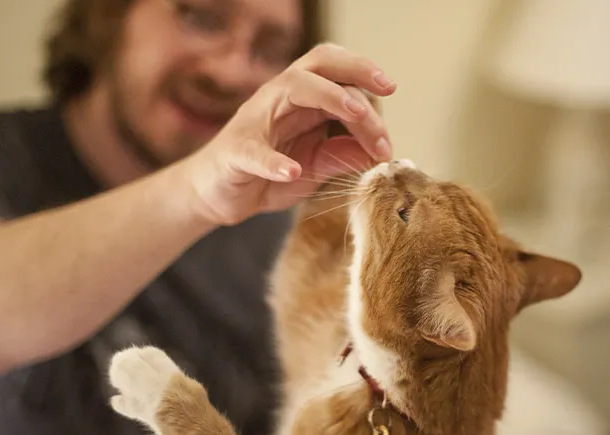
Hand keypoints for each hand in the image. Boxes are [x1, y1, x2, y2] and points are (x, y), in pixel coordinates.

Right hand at [182, 43, 396, 225]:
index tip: (390, 113)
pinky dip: (274, 161)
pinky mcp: (235, 152)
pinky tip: (292, 171)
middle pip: (320, 64)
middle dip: (357, 73)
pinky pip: (254, 150)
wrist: (220, 195)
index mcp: (304, 100)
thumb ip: (343, 155)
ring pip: (293, 87)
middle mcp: (281, 98)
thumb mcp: (316, 167)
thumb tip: (380, 153)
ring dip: (330, 97)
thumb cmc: (270, 175)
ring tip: (357, 116)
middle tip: (385, 94)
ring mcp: (256, 120)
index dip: (368, 85)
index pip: (340, 75)